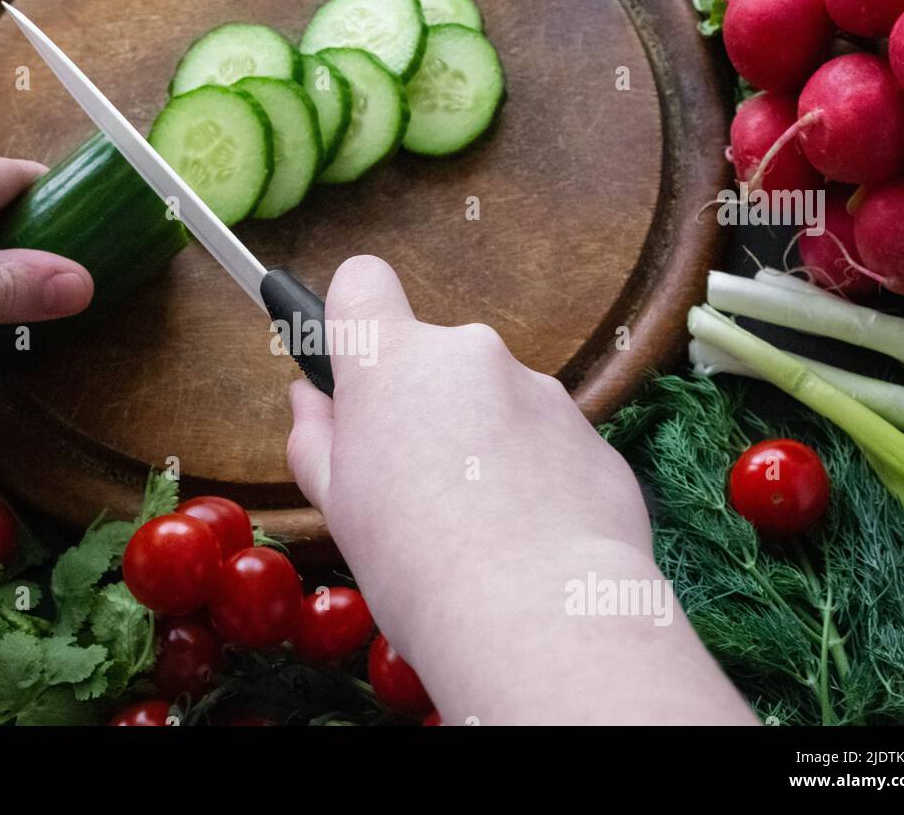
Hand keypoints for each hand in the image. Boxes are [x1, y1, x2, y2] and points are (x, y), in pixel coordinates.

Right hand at [287, 256, 754, 724]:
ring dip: (481, 442)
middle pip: (432, 359)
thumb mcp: (337, 507)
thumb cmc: (419, 568)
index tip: (351, 363)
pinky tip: (528, 538)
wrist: (538, 619)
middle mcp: (472, 355)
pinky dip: (532, 476)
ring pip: (494, 402)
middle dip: (423, 406)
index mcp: (394, 363)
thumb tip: (311, 400)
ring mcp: (541, 390)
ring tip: (480, 526)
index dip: (352, 318)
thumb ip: (317, 438)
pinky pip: (545, 442)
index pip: (361, 284)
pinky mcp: (592, 435)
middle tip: (416, 487)